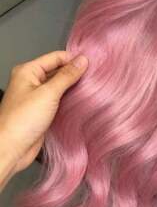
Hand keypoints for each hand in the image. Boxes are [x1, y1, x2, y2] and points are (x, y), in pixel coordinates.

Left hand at [0, 51, 87, 177]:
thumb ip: (67, 75)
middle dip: (75, 73)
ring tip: (92, 88)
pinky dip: (70, 99)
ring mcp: (37, 96)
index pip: (56, 57)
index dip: (73, 59)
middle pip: (58, 70)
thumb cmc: (22, 121)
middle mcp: (31, 81)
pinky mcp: (42, 110)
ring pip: (60, 85)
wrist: (11, 149)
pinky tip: (82, 100)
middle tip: (95, 77)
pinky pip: (59, 99)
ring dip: (74, 87)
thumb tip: (82, 60)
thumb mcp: (48, 93)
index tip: (92, 65)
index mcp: (28, 71)